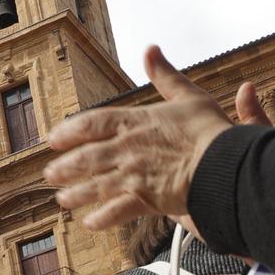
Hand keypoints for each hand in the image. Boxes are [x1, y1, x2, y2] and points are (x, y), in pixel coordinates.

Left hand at [45, 45, 272, 230]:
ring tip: (62, 200)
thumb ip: (165, 75)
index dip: (68, 131)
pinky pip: (115, 212)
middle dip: (64, 167)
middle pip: (85, 158)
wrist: (224, 164)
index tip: (53, 138)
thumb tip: (152, 50)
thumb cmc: (210, 131)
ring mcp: (133, 175)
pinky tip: (90, 223)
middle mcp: (127, 149)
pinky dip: (100, 219)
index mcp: (135, 122)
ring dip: (75, 194)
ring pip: (94, 186)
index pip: (91, 124)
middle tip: (50, 174)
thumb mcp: (188, 94)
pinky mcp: (145, 200)